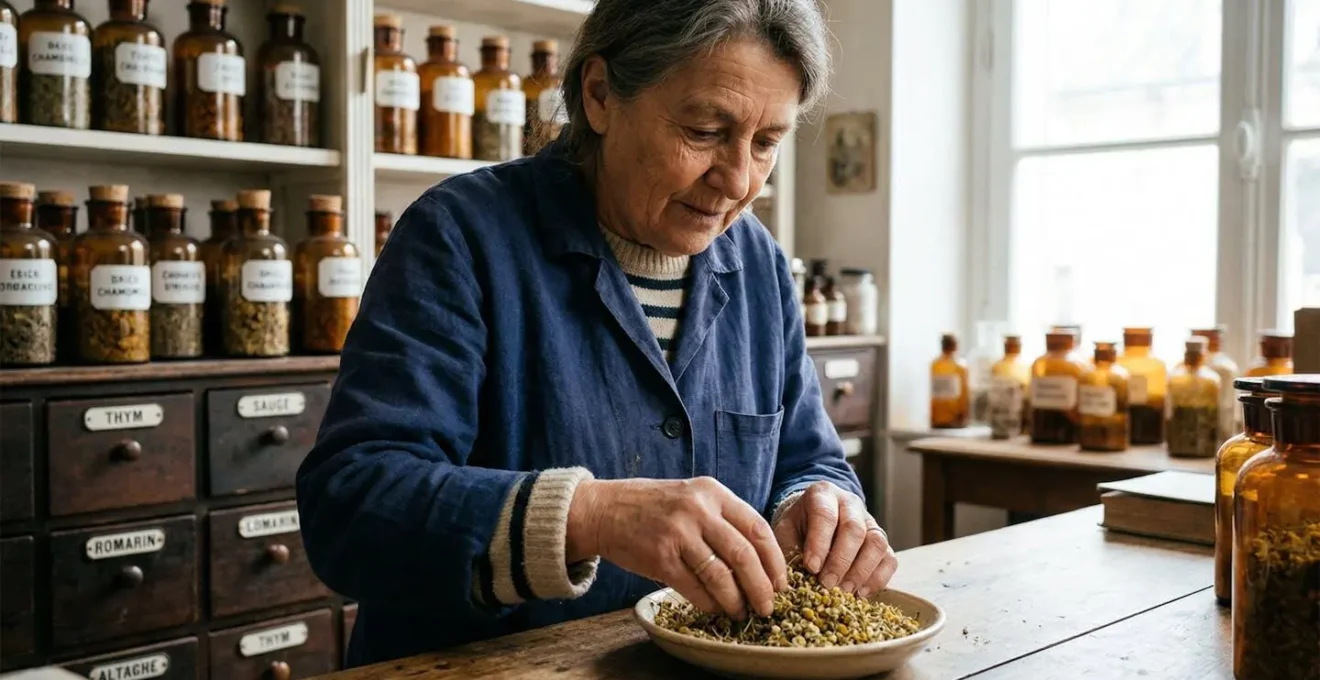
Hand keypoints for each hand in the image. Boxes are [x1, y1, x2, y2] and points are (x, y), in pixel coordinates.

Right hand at [567, 477, 787, 618]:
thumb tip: (760, 561)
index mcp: (712, 492)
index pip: (758, 528)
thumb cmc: (653, 507)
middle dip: (761, 586)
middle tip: (768, 606)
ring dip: (736, 600)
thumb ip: (723, 519)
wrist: (605, 509)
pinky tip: (715, 609)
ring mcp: (678, 533)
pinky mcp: (660, 557)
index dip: (774, 560)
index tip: (781, 582)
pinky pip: (694, 588)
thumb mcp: (693, 497)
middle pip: (744, 554)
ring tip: (742, 613)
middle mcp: (697, 509)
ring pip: (721, 575)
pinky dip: (709, 604)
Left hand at [772, 481, 896, 598]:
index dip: (819, 543)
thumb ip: (789, 550)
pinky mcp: (882, 541)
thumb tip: (792, 582)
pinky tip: (861, 593)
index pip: (825, 515)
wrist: (813, 519)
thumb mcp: (786, 531)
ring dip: (861, 571)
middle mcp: (851, 504)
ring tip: (845, 592)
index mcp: (823, 494)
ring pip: (876, 543)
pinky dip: (878, 579)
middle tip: (828, 584)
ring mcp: (870, 522)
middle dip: (841, 561)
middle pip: (855, 529)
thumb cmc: (798, 527)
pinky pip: (889, 559)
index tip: (811, 567)